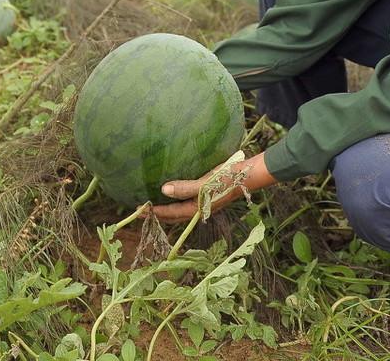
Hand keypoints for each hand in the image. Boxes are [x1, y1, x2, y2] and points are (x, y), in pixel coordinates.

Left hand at [151, 151, 276, 222]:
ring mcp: (205, 201)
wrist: (251, 173)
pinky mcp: (208, 192)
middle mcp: (200, 208)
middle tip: (140, 211)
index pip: (171, 213)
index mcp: (197, 208)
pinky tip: (174, 187)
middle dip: (158, 214)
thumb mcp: (206, 183)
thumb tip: (163, 190)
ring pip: (181, 208)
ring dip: (167, 207)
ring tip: (153, 202)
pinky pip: (187, 198)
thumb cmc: (229, 178)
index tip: (138, 210)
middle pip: (174, 215)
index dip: (154, 213)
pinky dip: (177, 197)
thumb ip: (185, 187)